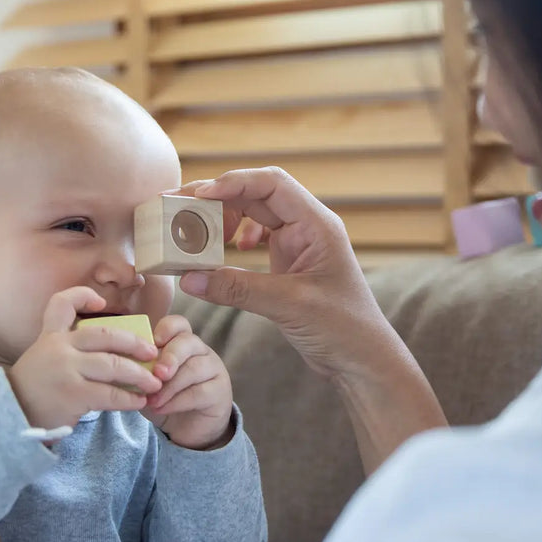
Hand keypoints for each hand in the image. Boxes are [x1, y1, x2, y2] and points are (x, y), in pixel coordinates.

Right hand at [7, 287, 161, 430]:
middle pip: (106, 336)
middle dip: (135, 343)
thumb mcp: (43, 359)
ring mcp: (66, 370)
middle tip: (153, 353)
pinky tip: (139, 401)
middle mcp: (58, 348)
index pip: (61, 304)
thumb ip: (70, 349)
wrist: (10, 419)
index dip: (83, 296)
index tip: (101, 302)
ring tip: (154, 383)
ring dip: (140, 375)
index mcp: (51, 336)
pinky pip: (110, 394)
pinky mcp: (72, 394)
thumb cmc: (36, 389)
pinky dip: (129, 398)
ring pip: (114, 365)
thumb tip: (119, 352)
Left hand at [141, 315, 233, 449]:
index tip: (153, 343)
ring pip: (195, 368)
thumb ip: (140, 370)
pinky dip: (177, 401)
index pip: (179, 324)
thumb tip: (120, 363)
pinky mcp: (220, 392)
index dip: (166, 329)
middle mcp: (201, 351)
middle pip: (189, 342)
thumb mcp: (148, 382)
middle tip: (156, 374)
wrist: (186, 428)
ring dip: (170, 385)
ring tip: (152, 400)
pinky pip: (200, 391)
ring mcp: (214, 370)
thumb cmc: (164, 398)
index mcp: (182, 343)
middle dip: (170, 356)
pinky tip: (162, 408)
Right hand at [174, 168, 447, 474]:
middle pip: (257, 194)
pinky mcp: (289, 264)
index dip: (235, 182)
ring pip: (254, 215)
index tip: (200, 195)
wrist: (362, 359)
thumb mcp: (288, 305)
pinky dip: (234, 240)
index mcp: (317, 224)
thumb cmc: (342, 328)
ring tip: (197, 232)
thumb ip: (238, 288)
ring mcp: (299, 244)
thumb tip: (187, 277)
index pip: (272, 184)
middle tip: (179, 207)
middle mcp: (308, 227)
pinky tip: (226, 252)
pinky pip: (256, 238)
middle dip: (218, 197)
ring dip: (223, 218)